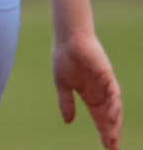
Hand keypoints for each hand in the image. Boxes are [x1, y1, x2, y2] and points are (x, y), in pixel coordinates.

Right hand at [55, 30, 122, 148]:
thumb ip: (66, 103)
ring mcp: (106, 85)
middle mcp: (100, 93)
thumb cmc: (63, 57)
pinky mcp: (108, 76)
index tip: (106, 147)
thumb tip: (68, 122)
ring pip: (114, 109)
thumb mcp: (62, 84)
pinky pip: (114, 94)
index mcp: (89, 96)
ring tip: (112, 137)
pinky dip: (114, 106)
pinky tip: (112, 117)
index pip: (99, 118)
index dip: (103, 132)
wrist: (68, 38)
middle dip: (111, 133)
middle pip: (109, 118)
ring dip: (114, 123)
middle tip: (112, 148)